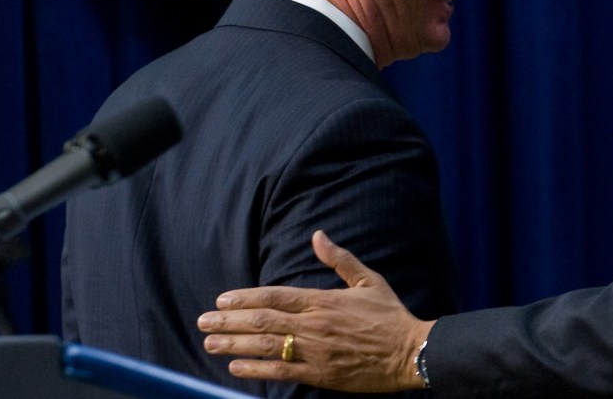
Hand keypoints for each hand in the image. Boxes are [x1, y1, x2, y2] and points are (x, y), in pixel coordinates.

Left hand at [197, 230, 434, 391]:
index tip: (222, 298)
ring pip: (265, 346)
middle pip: (262, 320)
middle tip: (203, 320)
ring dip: (233, 343)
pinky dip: (255, 369)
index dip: (245, 297)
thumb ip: (339, 259)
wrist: (409, 352)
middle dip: (229, 320)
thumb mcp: (367, 280)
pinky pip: (280, 372)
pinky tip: (235, 366)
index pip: (275, 296)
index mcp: (323, 300)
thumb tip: (318, 236)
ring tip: (209, 341)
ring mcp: (314, 351)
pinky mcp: (319, 375)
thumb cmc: (389, 314)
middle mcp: (314, 325)